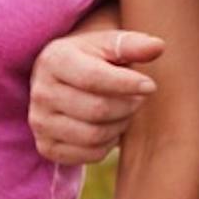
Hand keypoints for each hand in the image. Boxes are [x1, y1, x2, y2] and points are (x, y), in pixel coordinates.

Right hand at [31, 27, 163, 166]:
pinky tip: (111, 127)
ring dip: (120, 125)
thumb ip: (132, 44)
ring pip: (94, 135)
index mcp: (54, 59)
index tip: (150, 85)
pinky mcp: (46, 146)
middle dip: (127, 106)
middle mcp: (40, 92)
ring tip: (125, 112)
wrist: (65, 80)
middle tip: (139, 99)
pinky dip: (108, 144)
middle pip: (97, 110)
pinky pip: (89, 154)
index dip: (127, 84)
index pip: (93, 78)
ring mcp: (40, 122)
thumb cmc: (93, 58)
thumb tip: (158, 47)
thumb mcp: (109, 44)